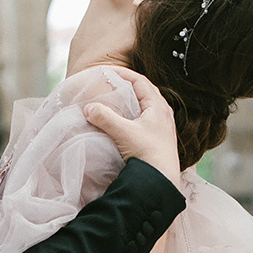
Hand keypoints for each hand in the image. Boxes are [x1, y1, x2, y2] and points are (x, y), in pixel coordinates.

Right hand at [84, 70, 181, 185]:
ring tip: (117, 103)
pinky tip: (126, 124)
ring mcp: (163, 128)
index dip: (123, 73)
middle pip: (145, 92)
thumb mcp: (123, 132)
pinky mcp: (160, 141)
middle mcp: (164, 114)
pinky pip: (146, 121)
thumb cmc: (147, 153)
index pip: (140, 81)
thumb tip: (88, 108)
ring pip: (146, 107)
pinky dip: (134, 117)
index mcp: (158, 106)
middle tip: (111, 85)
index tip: (107, 71)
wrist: (162, 181)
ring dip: (132, 103)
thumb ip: (105, 118)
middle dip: (127, 86)